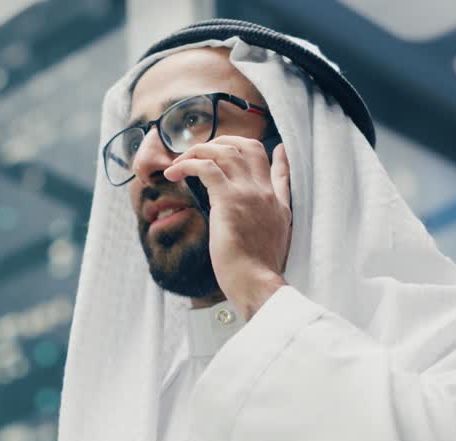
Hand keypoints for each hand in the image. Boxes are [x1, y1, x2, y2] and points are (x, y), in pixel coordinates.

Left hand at [164, 136, 291, 318]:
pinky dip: (188, 164)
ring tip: (180, 163)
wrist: (257, 282)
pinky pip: (206, 168)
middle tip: (202, 151)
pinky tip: (174, 173)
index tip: (277, 149)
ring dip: (199, 151)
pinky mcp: (228, 199)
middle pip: (249, 147)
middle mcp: (265, 193)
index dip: (277, 157)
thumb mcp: (276, 244)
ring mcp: (248, 193)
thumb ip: (273, 226)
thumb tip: (268, 222)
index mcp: (278, 205)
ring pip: (225, 152)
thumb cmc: (259, 272)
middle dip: (223, 142)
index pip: (281, 171)